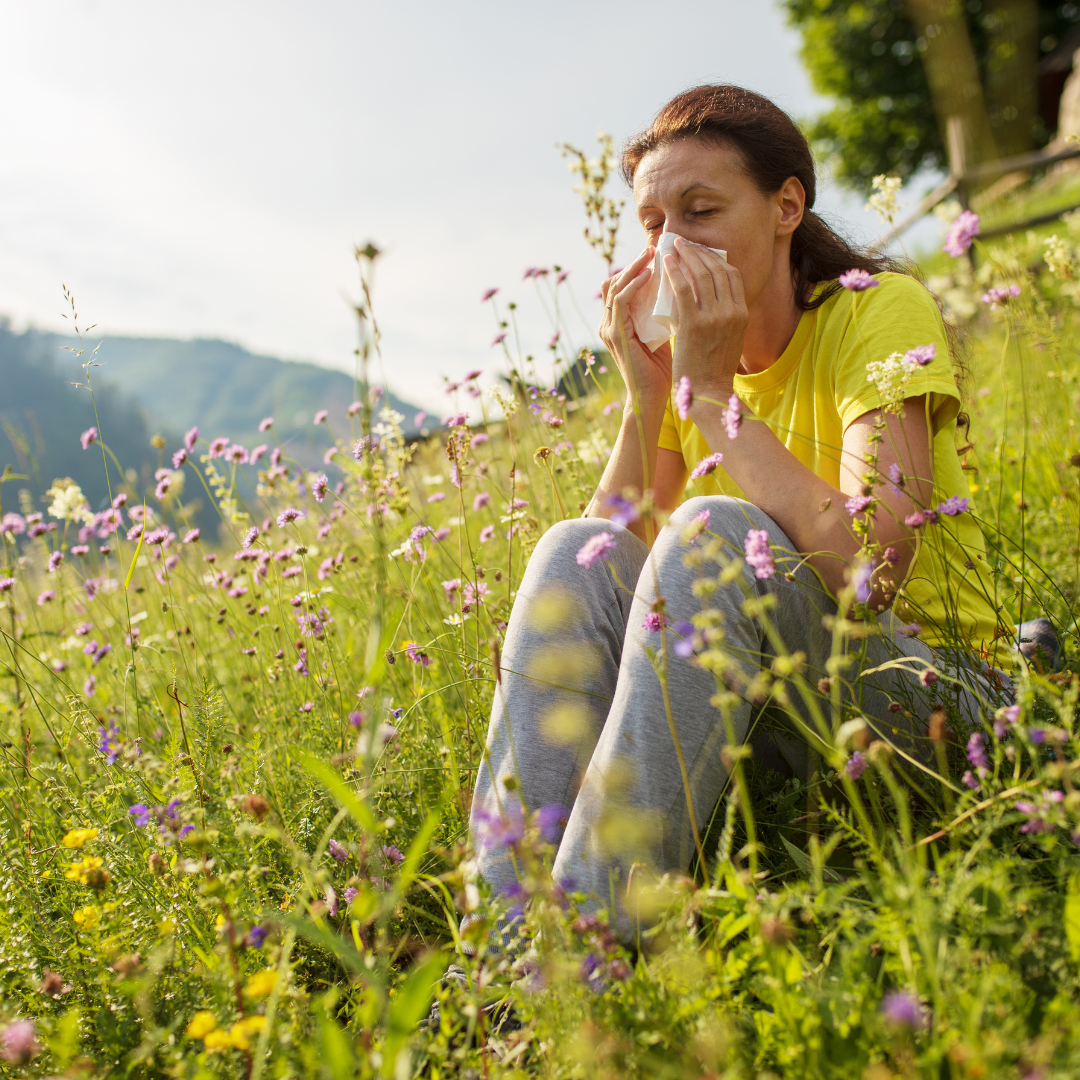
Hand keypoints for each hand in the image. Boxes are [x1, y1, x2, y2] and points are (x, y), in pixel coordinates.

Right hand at [599, 246, 672, 413]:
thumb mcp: (666, 334)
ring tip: (654, 253)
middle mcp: (609, 323)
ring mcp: (609, 329)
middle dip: (636, 261)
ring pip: (615, 285)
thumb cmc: (665, 369)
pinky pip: (620, 300)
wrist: (655, 398)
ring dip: (634, 267)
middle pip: (615, 280)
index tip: (663, 254)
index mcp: (620, 323)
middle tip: (657, 246)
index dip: (639, 267)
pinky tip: (650, 275)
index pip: (623, 285)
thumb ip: (668, 313)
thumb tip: (689, 290)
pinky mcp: (614, 335)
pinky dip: (634, 284)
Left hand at [663, 237, 747, 401]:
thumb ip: (725, 317)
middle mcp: (732, 312)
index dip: (716, 259)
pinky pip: (683, 289)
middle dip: (699, 252)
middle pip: (717, 270)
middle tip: (684, 243)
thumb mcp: (730, 339)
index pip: (732, 276)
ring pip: (701, 275)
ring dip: (686, 256)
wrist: (707, 391)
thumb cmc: (714, 368)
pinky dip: (674, 272)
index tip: (701, 252)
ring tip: (673, 247)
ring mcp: (714, 317)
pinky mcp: (693, 324)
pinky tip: (666, 264)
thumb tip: (709, 297)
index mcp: (742, 314)